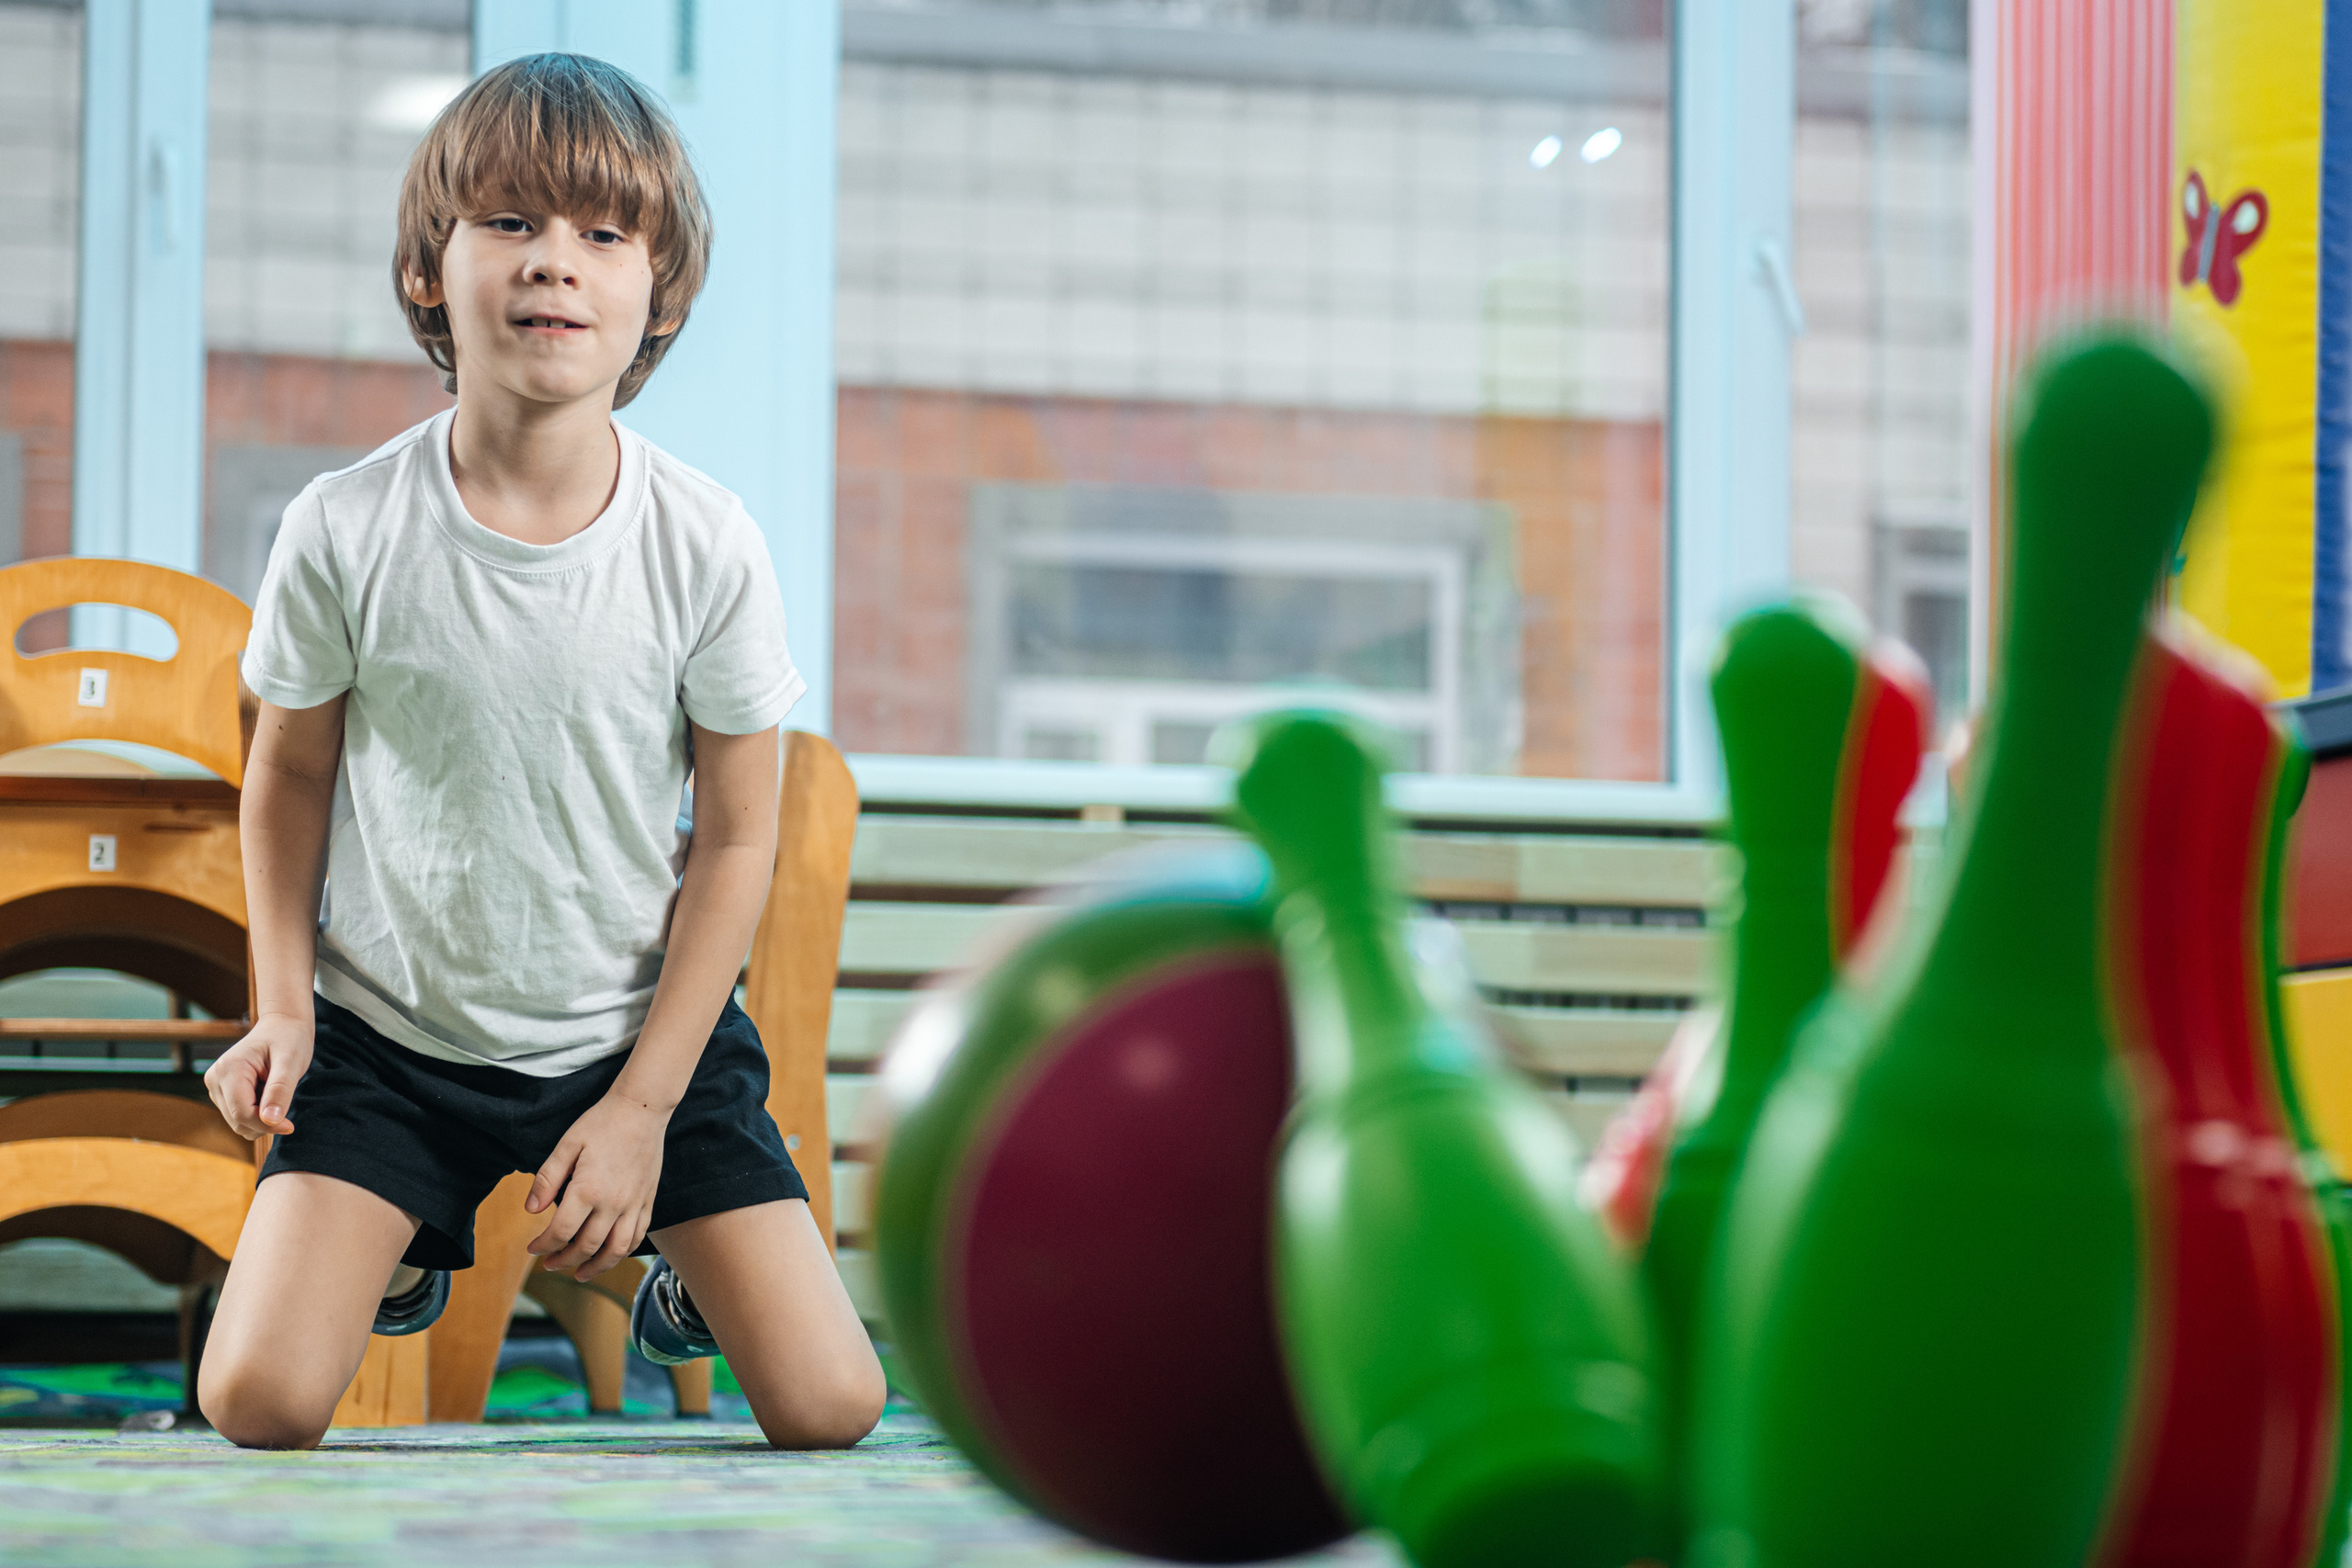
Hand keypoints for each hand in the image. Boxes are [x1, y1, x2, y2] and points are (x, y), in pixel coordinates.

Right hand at [203, 1013, 313, 1139]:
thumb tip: (269, 1121)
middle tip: (285, 1100)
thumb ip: (280, 1090)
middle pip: (238, 1122)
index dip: (266, 1125)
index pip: (242, 1114)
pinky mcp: (222, 1093)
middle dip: (265, 1121)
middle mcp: (215, 1079)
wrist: (282, 1026)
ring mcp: (216, 1087)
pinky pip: (240, 1117)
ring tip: (274, 1090)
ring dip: (262, 1117)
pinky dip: (258, 1113)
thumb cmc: (289, 1039)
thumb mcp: (291, 1061)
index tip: (290, 1126)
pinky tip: (267, 1093)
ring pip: (238, 1123)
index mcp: (228, 1069)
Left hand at [525, 1093, 668, 1281]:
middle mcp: (613, 1203)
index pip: (561, 1232)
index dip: (543, 1246)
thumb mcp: (566, 1145)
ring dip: (596, 1267)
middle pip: (586, 1247)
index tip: (532, 1248)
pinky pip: (638, 1236)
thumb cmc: (602, 1122)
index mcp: (588, 1190)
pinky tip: (610, 1254)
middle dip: (563, 1261)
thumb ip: (547, 1179)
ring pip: (616, 1250)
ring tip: (580, 1273)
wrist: (642, 1108)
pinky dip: (623, 1252)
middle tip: (549, 1263)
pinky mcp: (648, 1200)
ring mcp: (634, 1204)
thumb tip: (531, 1210)